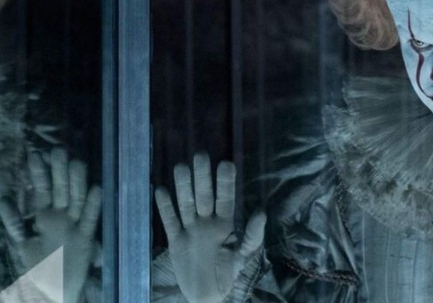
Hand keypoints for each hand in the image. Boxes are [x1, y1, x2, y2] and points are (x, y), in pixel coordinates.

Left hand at [0, 147, 100, 302]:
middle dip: (59, 170)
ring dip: (77, 181)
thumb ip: (13, 222)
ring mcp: (74, 225)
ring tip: (78, 161)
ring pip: (77, 198)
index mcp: (44, 216)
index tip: (36, 154)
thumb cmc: (37, 268)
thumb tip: (5, 197)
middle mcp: (61, 216)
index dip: (39, 172)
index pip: (42, 189)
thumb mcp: (21, 243)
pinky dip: (93, 205)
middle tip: (58, 149)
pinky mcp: (86, 238)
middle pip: (61, 189)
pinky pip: (90, 219)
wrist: (52, 291)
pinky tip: (97, 188)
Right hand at [156, 153, 264, 302]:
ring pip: (186, 203)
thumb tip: (262, 212)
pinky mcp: (175, 240)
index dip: (225, 182)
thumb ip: (252, 236)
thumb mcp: (243, 256)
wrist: (206, 294)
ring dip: (183, 186)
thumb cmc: (228, 274)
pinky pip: (169, 220)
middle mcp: (207, 221)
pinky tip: (160, 190)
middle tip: (201, 154)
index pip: (225, 198)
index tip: (226, 163)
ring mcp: (190, 229)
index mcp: (226, 223)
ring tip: (181, 166)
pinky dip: (165, 207)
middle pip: (204, 195)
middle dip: (202, 176)